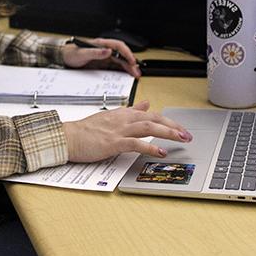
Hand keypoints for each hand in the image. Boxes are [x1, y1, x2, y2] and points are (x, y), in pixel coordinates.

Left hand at [61, 37, 140, 77]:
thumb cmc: (72, 53)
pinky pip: (115, 67)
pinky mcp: (103, 64)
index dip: (127, 53)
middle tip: (136, 72)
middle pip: (122, 55)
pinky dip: (122, 71)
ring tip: (135, 74)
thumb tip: (108, 51)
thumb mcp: (83, 53)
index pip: (119, 46)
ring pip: (120, 61)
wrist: (64, 58)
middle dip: (131, 63)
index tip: (132, 61)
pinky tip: (127, 75)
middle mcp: (105, 50)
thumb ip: (95, 52)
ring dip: (128, 67)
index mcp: (102, 44)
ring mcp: (105, 57)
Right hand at [62, 100, 191, 162]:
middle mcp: (123, 119)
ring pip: (149, 127)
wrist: (68, 137)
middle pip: (154, 118)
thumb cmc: (86, 130)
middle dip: (173, 126)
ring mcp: (119, 130)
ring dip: (168, 133)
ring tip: (182, 139)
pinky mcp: (113, 142)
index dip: (167, 121)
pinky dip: (150, 147)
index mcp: (123, 113)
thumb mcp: (111, 116)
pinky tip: (161, 151)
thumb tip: (146, 104)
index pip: (151, 114)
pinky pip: (136, 143)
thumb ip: (130, 110)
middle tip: (187, 134)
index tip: (180, 128)